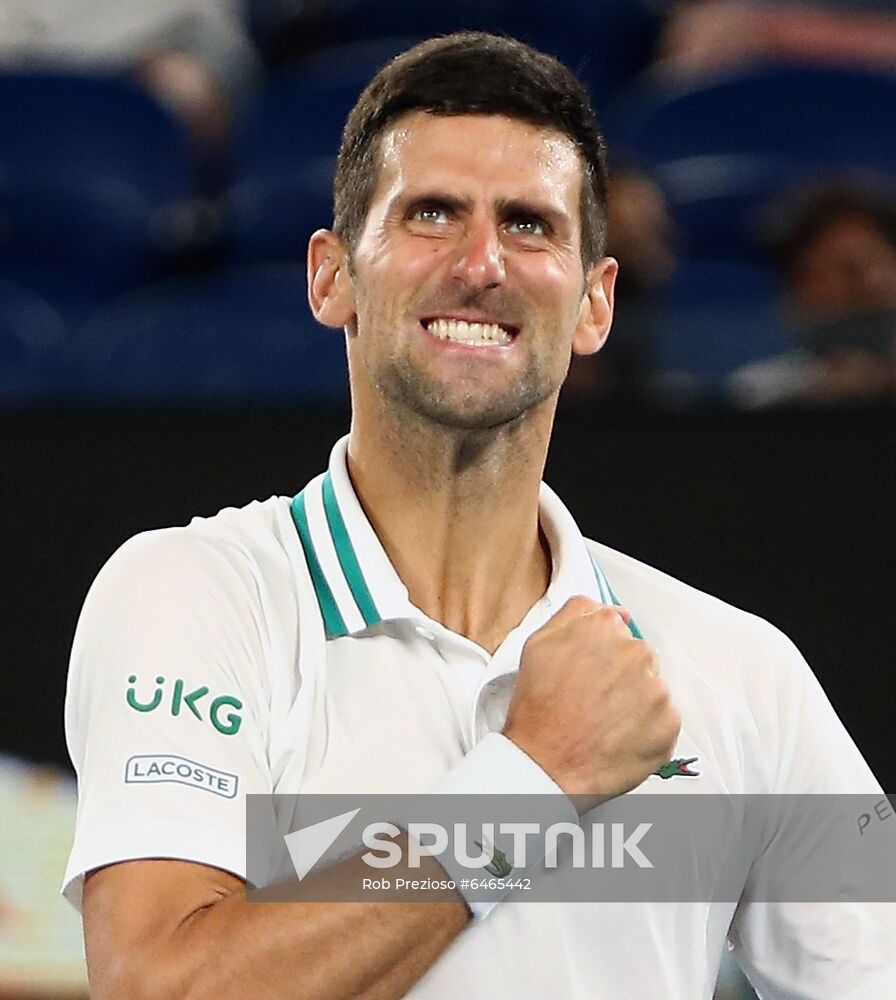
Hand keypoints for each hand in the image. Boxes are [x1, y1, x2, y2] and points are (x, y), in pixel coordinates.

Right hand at [503, 596, 679, 804]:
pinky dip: (646, 729)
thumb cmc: (539, 712)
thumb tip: (605, 609)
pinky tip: (618, 736)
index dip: (602, 653)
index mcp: (603, 626)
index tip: (593, 671)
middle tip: (593, 701)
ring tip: (603, 722)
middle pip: (637, 657)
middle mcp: (634, 651)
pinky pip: (663, 720)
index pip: (617, 627)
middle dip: (620, 676)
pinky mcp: (669, 722)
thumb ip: (575, 614)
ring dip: (634, 702)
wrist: (545, 765)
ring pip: (651, 688)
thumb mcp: (538, 644)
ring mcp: (655, 687)